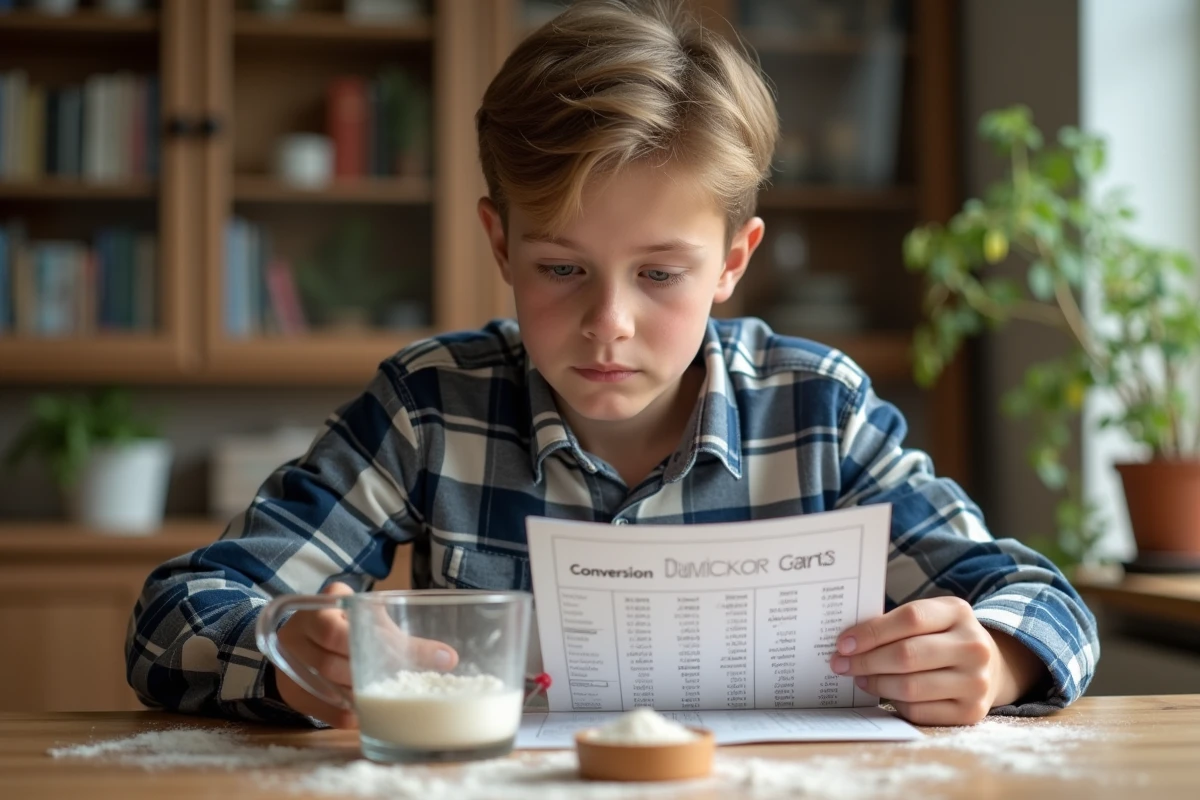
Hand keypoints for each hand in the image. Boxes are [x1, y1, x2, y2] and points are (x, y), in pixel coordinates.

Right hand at [273, 582, 458, 727]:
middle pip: (329, 664)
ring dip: (355, 696)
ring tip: (382, 698)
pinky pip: (319, 708)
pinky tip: (367, 715)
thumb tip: (448, 659)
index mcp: (320, 610)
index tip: (392, 657)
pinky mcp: (292, 691)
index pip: (334, 631)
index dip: (362, 647)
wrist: (305, 635)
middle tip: (390, 682)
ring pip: (323, 688)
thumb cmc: (349, 627)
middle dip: (363, 676)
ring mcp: (290, 665)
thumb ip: (402, 639)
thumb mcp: (371, 622)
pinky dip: (345, 714)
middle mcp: (297, 636)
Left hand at [830, 597, 1045, 725]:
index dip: (871, 632)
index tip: (843, 643)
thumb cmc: (943, 637)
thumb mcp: (930, 616)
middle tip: (840, 664)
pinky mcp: (971, 712)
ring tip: (859, 677)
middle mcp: (973, 647)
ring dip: (875, 684)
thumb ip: (895, 622)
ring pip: (910, 687)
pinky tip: (884, 693)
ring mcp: (976, 682)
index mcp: (958, 612)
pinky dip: (895, 703)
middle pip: (907, 655)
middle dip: (865, 661)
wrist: (989, 666)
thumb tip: (848, 642)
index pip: (909, 619)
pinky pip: (919, 711)